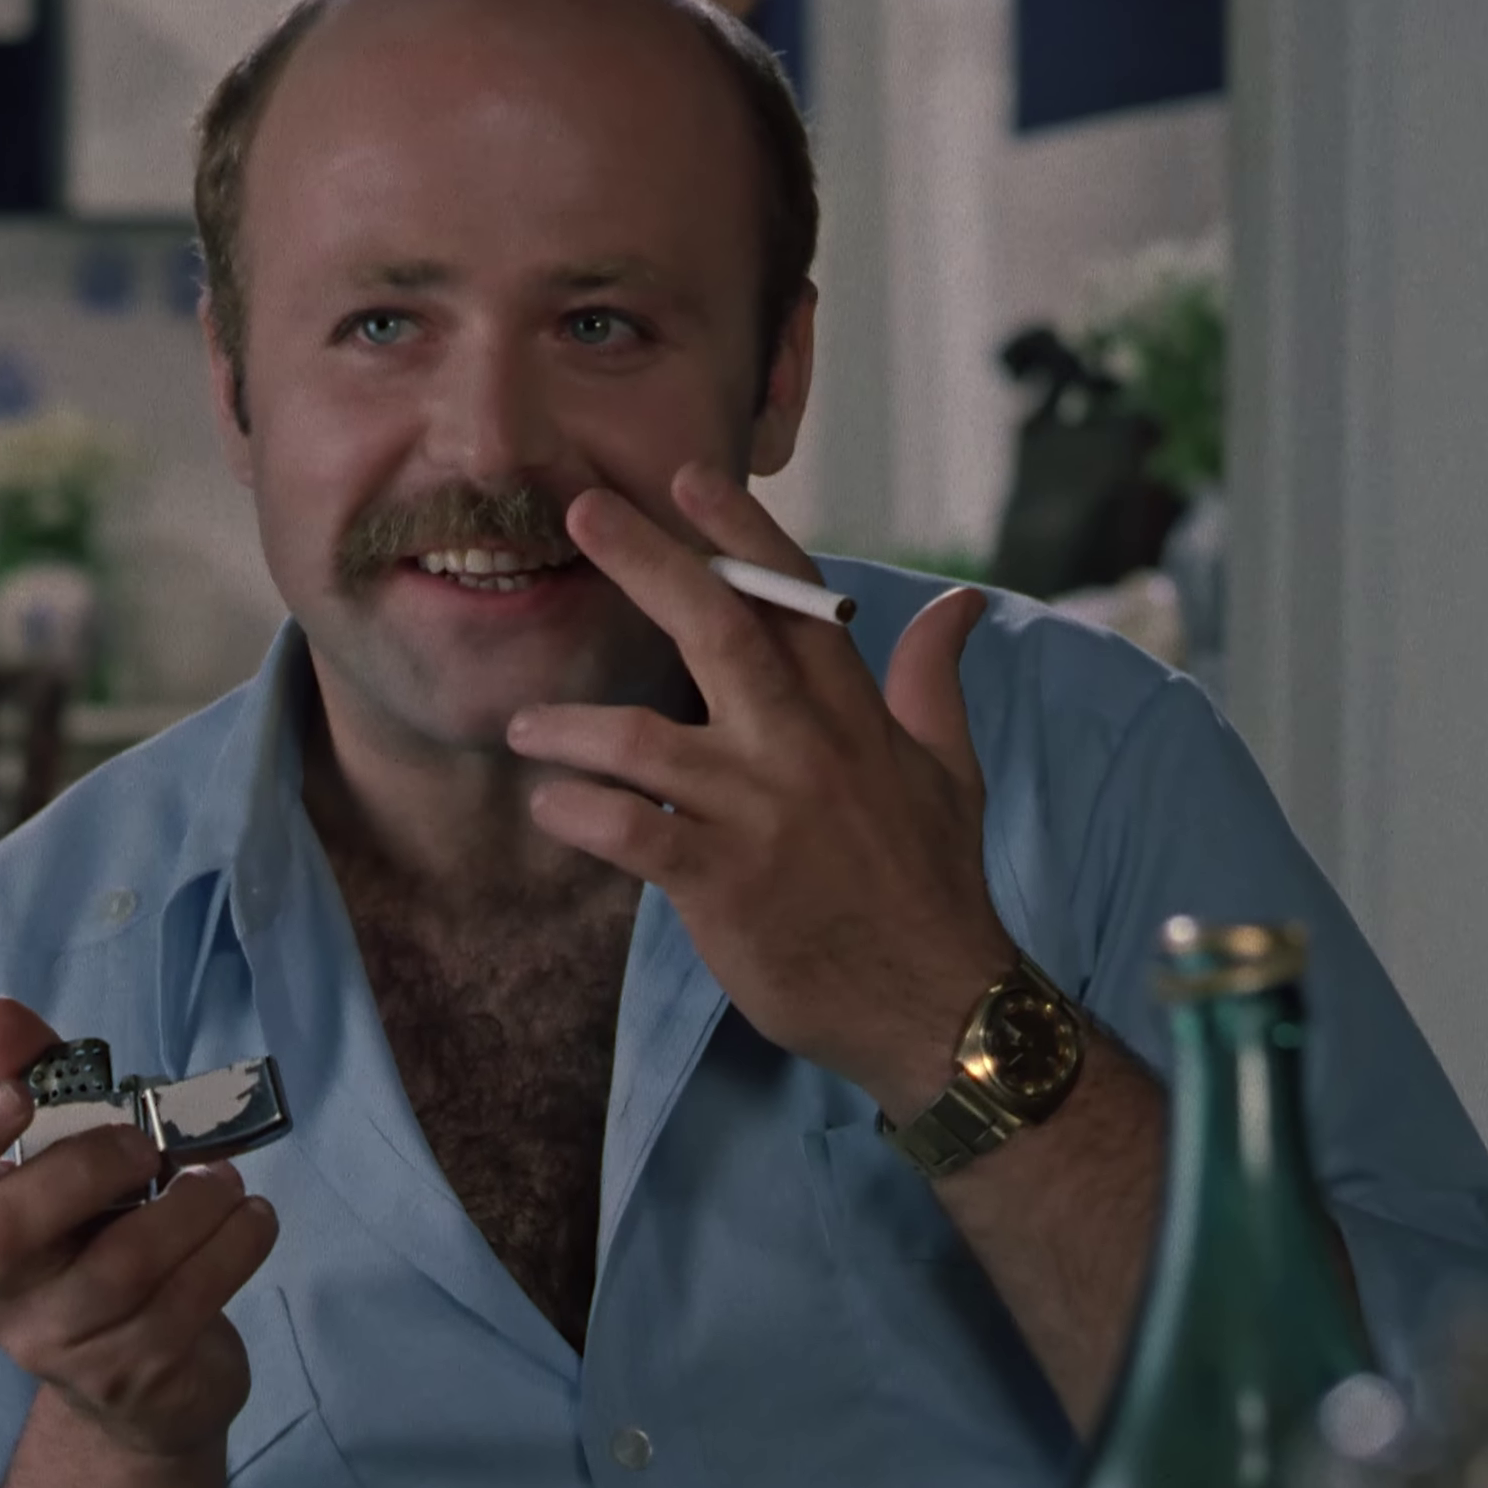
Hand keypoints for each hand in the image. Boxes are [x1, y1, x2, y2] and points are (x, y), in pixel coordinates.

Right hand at [0, 996, 280, 1457]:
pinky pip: (190, 1299)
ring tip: (224, 1179)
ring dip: (193, 1203)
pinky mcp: (135, 1375)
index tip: (19, 1093)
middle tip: (146, 1147)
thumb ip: (35, 1081)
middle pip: (1, 1232)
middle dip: (85, 1167)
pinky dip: (236, 1242)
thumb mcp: (66, 1165)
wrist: (149, 1389)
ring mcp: (61, 1345)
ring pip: (121, 1267)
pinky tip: (250, 1219)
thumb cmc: (101, 1242)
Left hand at [503, 462, 1011, 1122]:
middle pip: (718, 627)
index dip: (742, 532)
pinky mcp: (723, 883)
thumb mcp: (949, 772)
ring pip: (645, 738)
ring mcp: (760, 814)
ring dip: (572, 725)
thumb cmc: (934, 889)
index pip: (796, 598)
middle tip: (579, 513)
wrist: (937, 1009)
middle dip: (646, 562)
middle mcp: (802, 748)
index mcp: (852, 715)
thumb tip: (961, 604)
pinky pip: (632, 830)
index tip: (688, 478)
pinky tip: (550, 805)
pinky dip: (581, 812)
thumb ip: (934, 681)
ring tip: (526, 726)